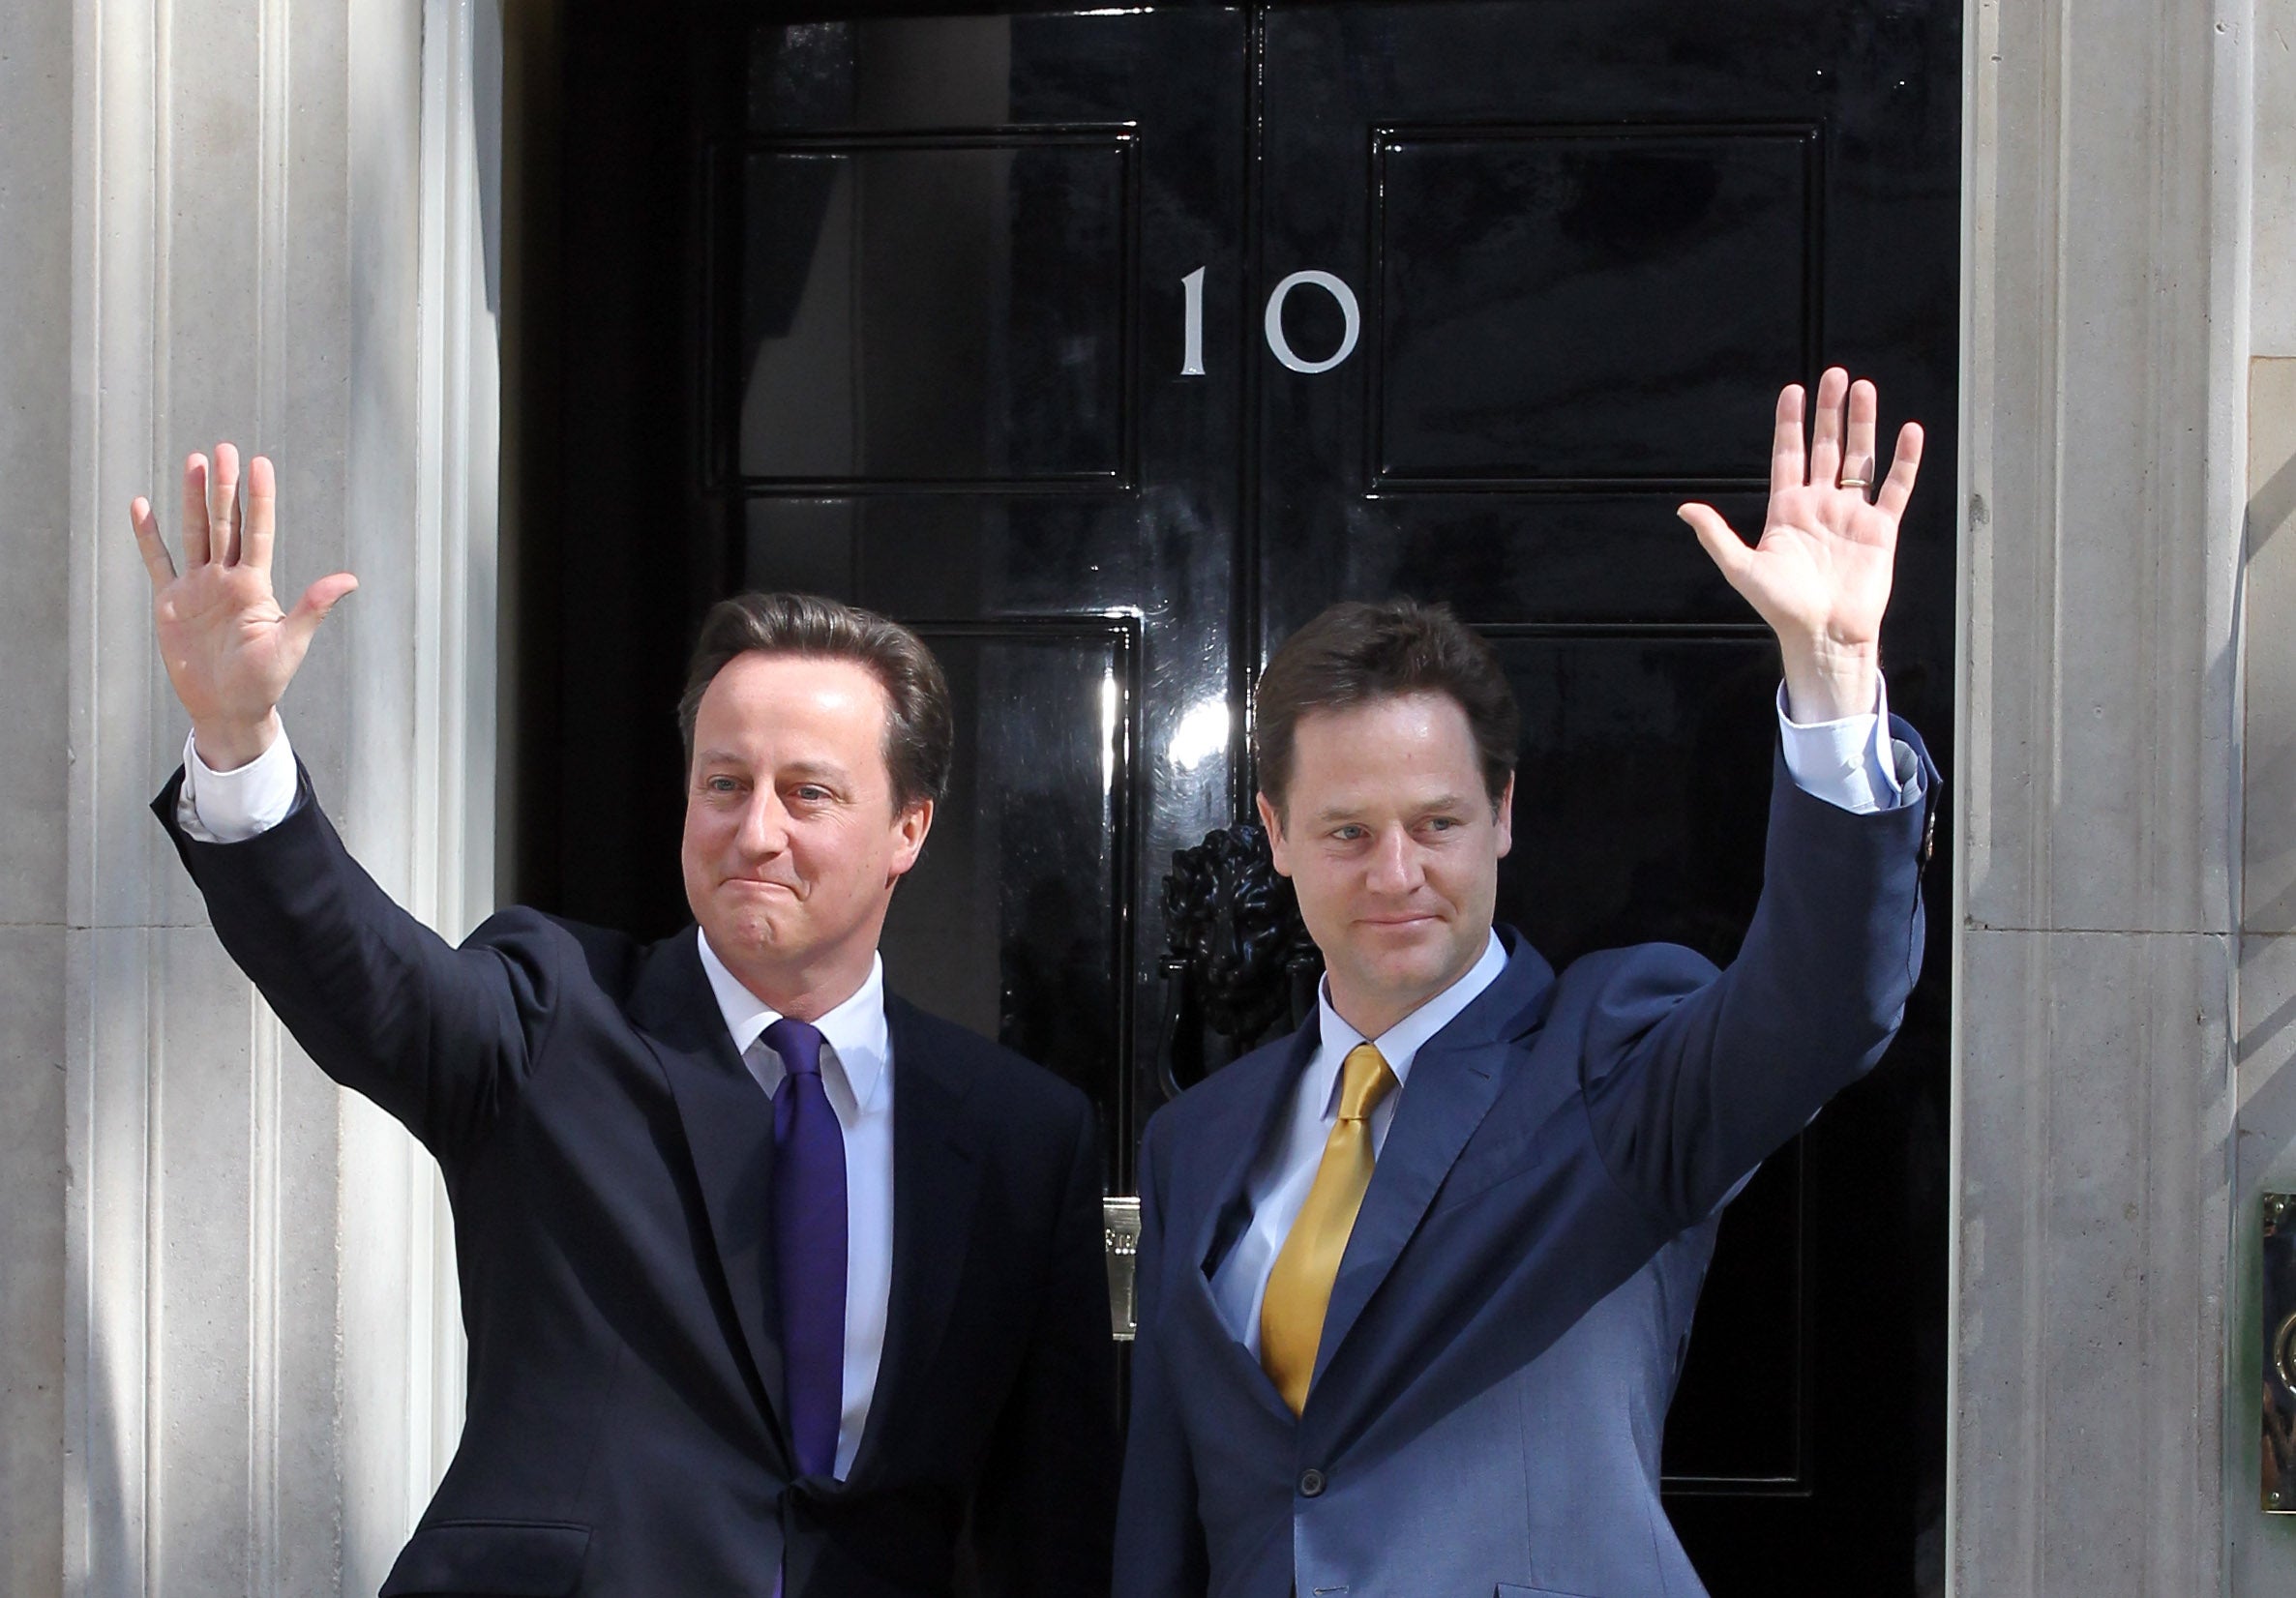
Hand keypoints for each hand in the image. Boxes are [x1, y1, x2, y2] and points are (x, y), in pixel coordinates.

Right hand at [129, 445, 357, 769]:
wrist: (229, 709)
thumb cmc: (265, 681)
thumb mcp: (291, 643)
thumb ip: (313, 607)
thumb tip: (350, 579)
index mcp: (255, 584)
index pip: (257, 531)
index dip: (258, 498)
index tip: (260, 462)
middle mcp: (226, 578)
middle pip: (224, 523)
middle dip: (223, 486)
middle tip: (223, 447)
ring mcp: (197, 588)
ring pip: (194, 533)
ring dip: (191, 499)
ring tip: (193, 461)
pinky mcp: (170, 604)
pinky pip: (158, 562)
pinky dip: (148, 536)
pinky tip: (142, 505)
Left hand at [1677, 368, 1922, 721]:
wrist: (1823, 635)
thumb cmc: (1781, 607)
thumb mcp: (1741, 569)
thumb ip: (1717, 535)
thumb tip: (1685, 509)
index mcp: (1787, 510)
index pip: (1788, 455)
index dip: (1791, 423)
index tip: (1794, 390)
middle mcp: (1820, 505)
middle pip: (1826, 447)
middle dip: (1829, 412)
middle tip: (1834, 375)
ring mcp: (1851, 514)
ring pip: (1860, 458)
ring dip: (1863, 424)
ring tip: (1864, 388)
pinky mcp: (1880, 529)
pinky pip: (1894, 487)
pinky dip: (1903, 460)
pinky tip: (1908, 431)